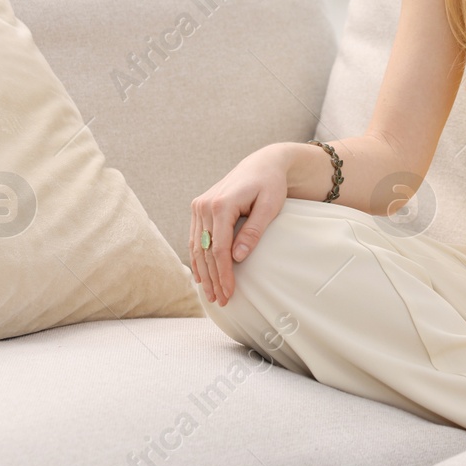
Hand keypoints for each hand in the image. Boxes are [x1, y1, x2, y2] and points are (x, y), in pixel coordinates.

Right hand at [189, 145, 290, 306]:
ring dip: (203, 272)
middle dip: (213, 278)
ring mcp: (198, 206)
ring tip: (211, 294)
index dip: (224, 273)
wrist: (262, 165)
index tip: (230, 293)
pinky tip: (201, 276)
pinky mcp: (198, 209)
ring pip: (197, 247)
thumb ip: (253, 231)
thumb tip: (237, 258)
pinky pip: (195, 239)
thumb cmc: (270, 185)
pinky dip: (197, 258)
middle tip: (221, 301)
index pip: (219, 248)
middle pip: (205, 251)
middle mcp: (204, 205)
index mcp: (221, 204)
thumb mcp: (269, 207)